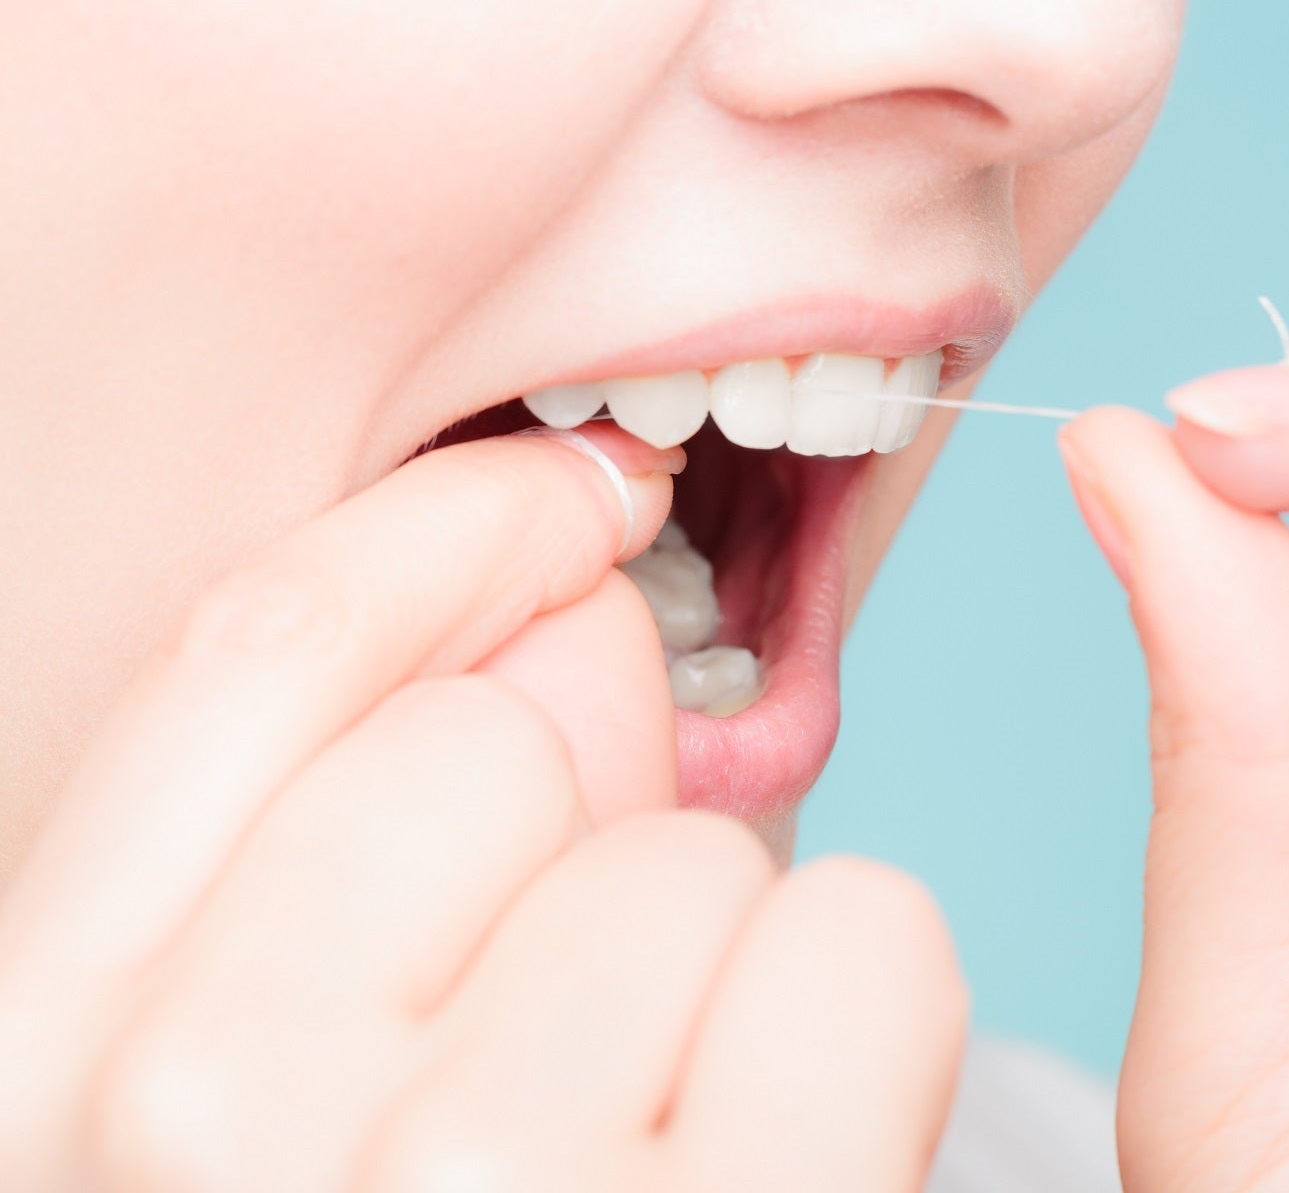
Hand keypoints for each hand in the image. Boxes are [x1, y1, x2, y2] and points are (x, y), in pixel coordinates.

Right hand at [0, 427, 963, 1191]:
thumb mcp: (306, 1098)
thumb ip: (391, 845)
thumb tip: (561, 609)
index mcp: (52, 1085)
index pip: (244, 665)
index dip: (433, 540)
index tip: (559, 500)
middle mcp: (206, 1149)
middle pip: (492, 748)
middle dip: (583, 833)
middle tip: (579, 1038)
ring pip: (697, 860)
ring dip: (723, 979)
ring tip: (671, 1161)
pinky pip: (859, 945)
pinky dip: (868, 1028)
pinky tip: (804, 1164)